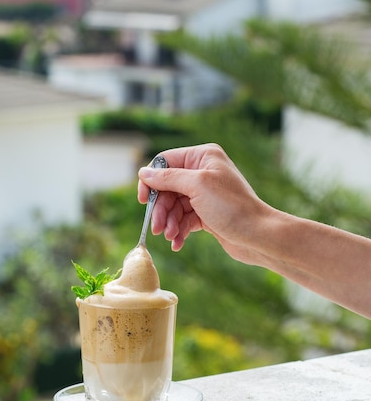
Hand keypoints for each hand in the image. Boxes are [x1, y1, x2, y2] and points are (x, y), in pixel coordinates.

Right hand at [138, 143, 269, 260]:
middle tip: (157, 228)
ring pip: (174, 206)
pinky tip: (178, 243)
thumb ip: (168, 178)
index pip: (165, 162)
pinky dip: (179, 231)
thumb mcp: (197, 186)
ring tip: (171, 236)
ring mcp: (204, 194)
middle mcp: (203, 172)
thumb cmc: (231, 206)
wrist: (257, 235)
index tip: (145, 201)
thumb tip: (143, 172)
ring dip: (169, 223)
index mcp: (202, 157)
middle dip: (161, 209)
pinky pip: (184, 220)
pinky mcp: (206, 214)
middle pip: (167, 188)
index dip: (151, 181)